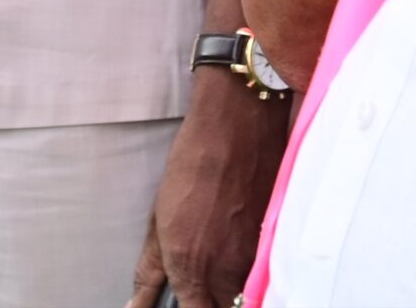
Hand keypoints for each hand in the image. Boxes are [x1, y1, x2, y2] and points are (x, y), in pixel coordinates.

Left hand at [126, 71, 288, 307]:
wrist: (237, 125)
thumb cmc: (193, 165)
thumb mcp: (158, 219)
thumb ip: (150, 271)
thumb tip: (137, 305)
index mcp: (191, 269)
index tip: (187, 299)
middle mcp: (227, 273)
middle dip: (214, 300)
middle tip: (203, 278)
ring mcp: (256, 260)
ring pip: (246, 294)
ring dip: (234, 288)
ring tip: (221, 254)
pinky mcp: (277, 243)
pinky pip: (264, 272)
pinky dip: (253, 269)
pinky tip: (241, 241)